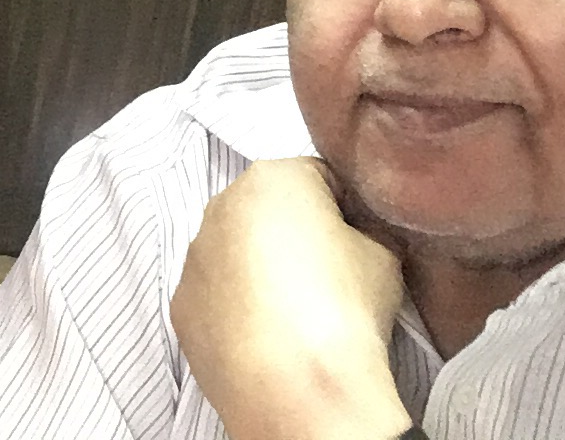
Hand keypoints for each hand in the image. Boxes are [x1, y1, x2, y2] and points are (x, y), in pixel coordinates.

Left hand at [170, 158, 410, 439]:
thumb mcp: (384, 251)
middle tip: (324, 276)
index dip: (343, 210)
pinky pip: (214, 291)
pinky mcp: (180, 302)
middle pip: (267, 209)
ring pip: (234, 249)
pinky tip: (264, 335)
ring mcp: (195, 255)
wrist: (297, 388)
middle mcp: (222, 205)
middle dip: (292, 233)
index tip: (354, 242)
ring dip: (258, 268)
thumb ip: (362, 227)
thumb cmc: (343, 310)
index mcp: (273, 177)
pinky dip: (234, 305)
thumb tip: (353, 237)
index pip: (318, 178)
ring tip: (294, 312)